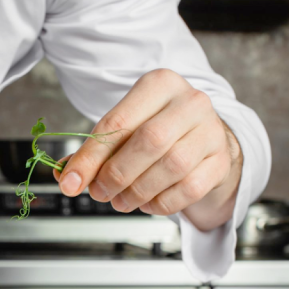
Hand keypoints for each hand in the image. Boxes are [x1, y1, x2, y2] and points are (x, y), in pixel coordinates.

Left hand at [56, 69, 242, 230]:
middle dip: (117, 174)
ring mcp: (211, 131)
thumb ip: (94, 152)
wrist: (205, 140)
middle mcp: (191, 102)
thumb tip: (67, 177)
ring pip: (172, 166)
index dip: (90, 157)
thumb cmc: (158, 130)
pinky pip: (189, 188)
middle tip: (100, 193)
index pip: (118, 122)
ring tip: (121, 201)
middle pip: (149, 141)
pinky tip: (148, 203)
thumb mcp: (126, 130)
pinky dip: (161, 203)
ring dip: (138, 192)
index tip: (71, 182)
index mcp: (160, 84)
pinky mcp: (221, 161)